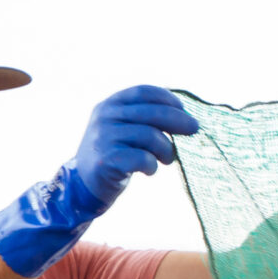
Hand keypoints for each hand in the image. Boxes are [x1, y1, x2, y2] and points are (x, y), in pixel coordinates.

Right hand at [0, 84, 199, 277]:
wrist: (82, 186)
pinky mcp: (107, 159)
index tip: (183, 109)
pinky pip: (143, 158)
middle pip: (151, 113)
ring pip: (151, 136)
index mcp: (108, 105)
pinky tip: (149, 170)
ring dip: (166, 149)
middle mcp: (104, 118)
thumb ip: (143, 119)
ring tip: (166, 159)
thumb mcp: (122, 129)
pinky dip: (152, 166)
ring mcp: (104, 138)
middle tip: (194, 130)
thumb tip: (185, 117)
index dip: (167, 98)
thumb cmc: (112, 156)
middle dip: (178, 121)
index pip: (143, 92)